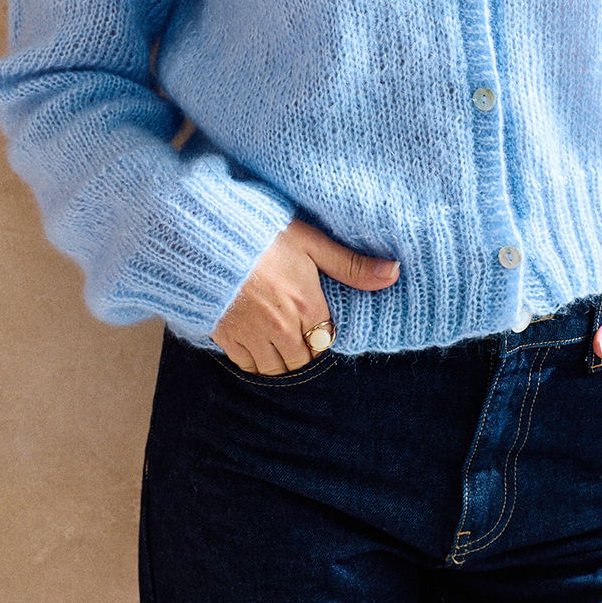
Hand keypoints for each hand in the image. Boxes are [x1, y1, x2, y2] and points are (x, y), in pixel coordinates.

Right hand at [210, 217, 399, 374]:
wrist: (208, 236)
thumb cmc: (262, 234)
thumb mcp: (311, 242)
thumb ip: (351, 264)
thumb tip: (394, 272)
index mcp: (306, 303)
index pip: (326, 339)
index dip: (323, 329)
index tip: (315, 315)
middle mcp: (282, 326)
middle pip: (303, 359)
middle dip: (303, 347)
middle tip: (297, 325)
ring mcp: (253, 335)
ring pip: (276, 368)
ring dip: (280, 357)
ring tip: (278, 334)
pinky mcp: (228, 338)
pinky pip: (248, 366)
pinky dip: (254, 359)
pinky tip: (255, 338)